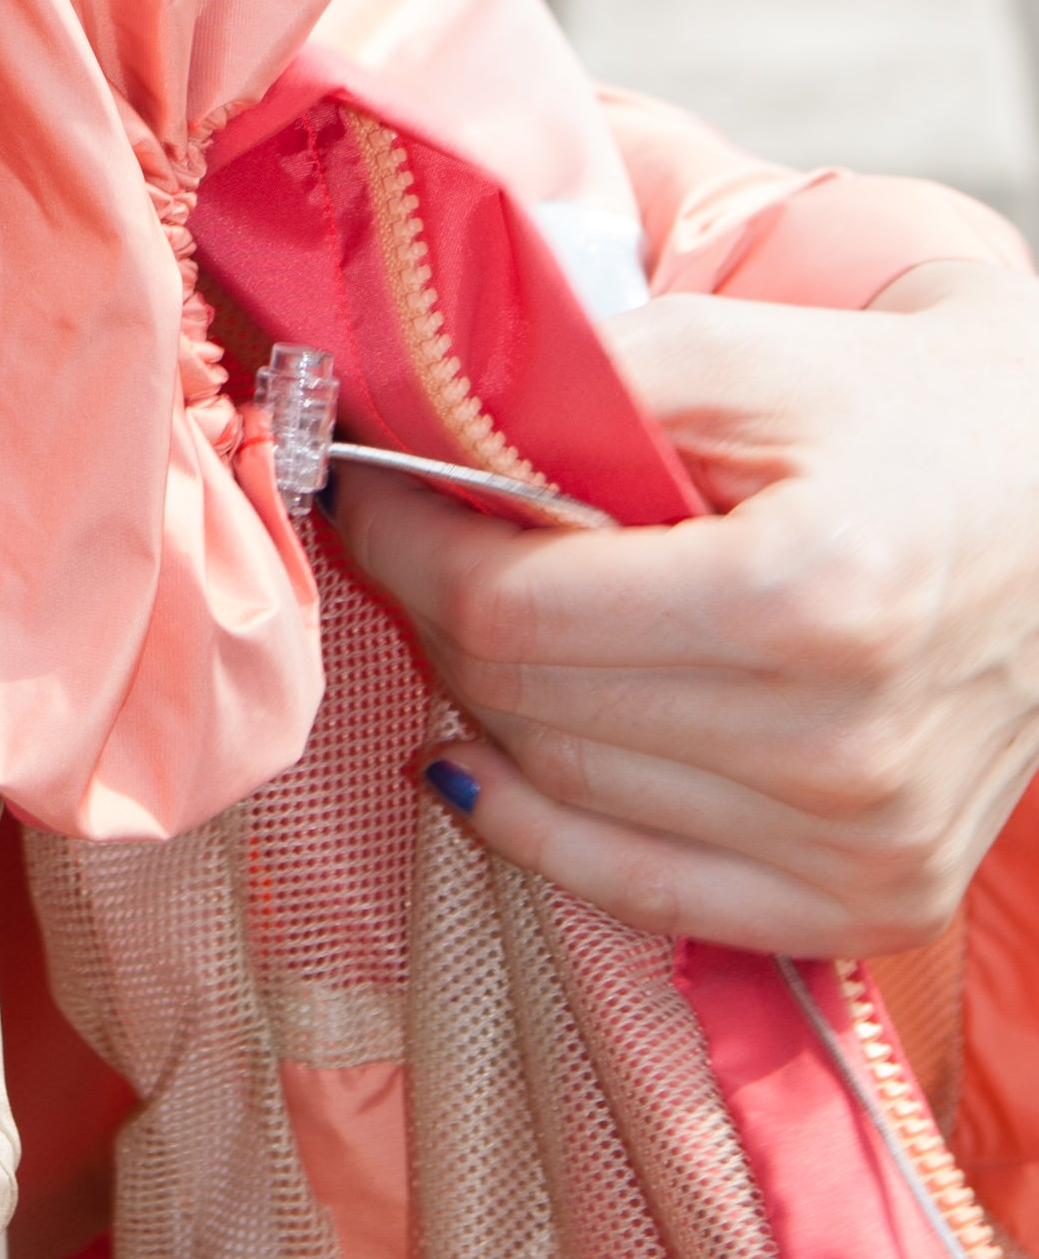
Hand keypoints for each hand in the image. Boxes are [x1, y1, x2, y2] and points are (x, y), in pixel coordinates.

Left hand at [330, 268, 1038, 955]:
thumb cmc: (892, 416)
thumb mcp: (737, 353)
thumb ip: (568, 388)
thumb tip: (406, 434)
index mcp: (811, 597)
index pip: (514, 609)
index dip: (406, 546)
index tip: (365, 488)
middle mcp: (842, 747)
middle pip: (530, 706)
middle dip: (440, 613)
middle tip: (420, 542)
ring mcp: (865, 846)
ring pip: (567, 797)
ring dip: (490, 708)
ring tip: (487, 621)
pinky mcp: (875, 905)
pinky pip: (644, 896)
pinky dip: (542, 828)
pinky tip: (487, 758)